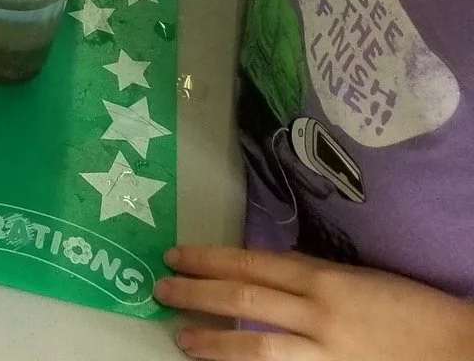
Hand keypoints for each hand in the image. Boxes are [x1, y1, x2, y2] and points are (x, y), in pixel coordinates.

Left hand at [158, 244, 473, 358]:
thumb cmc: (407, 308)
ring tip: (180, 339)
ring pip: (256, 347)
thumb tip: (258, 270)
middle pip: (243, 300)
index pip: (251, 263)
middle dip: (196, 294)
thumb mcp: (354, 278)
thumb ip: (307, 274)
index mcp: (324, 279)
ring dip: (213, 343)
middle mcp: (320, 313)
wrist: (457, 349)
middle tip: (161, 289)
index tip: (175, 255)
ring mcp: (327, 354)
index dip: (208, 259)